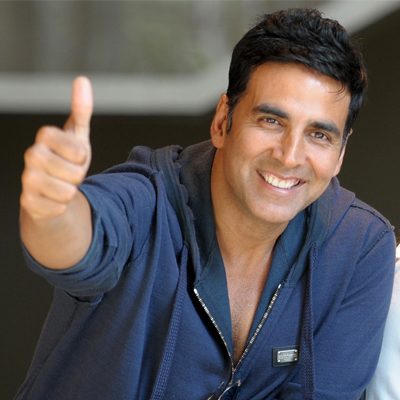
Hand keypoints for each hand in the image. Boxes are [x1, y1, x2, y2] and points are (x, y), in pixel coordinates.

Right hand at [20, 76, 92, 219]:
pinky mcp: (28, 201)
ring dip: (71, 192)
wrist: (52, 189)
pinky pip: (59, 208)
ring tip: (62, 185)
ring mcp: (27, 179)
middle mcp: (31, 155)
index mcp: (45, 136)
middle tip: (69, 173)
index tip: (76, 156)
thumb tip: (82, 81)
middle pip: (75, 174)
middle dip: (78, 176)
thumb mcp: (78, 135)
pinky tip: (52, 199)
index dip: (83, 157)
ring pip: (67, 193)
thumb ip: (82, 110)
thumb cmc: (67, 160)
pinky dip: (62, 206)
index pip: (79, 150)